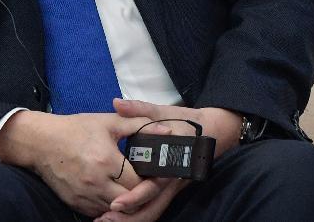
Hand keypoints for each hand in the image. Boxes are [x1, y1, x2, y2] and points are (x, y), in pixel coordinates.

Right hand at [0, 109, 169, 216]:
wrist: (41, 142)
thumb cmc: (75, 129)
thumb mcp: (108, 121)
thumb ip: (139, 124)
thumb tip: (166, 130)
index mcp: (106, 160)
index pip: (139, 182)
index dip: (151, 179)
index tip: (156, 173)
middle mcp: (96, 182)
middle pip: (130, 201)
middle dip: (142, 195)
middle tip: (148, 184)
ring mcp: (86, 196)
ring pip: (117, 212)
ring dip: (128, 204)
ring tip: (133, 190)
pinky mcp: (77, 205)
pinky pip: (101, 214)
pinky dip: (111, 208)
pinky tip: (115, 195)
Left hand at [93, 99, 243, 221]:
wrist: (209, 132)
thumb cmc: (185, 122)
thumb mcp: (162, 112)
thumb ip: (139, 110)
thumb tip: (117, 103)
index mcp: (170, 164)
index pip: (152, 187)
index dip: (134, 198)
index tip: (115, 203)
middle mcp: (171, 182)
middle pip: (152, 209)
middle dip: (128, 218)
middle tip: (104, 220)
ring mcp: (169, 188)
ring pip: (152, 212)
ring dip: (130, 219)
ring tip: (105, 221)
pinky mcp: (165, 190)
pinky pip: (152, 207)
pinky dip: (136, 214)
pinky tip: (117, 215)